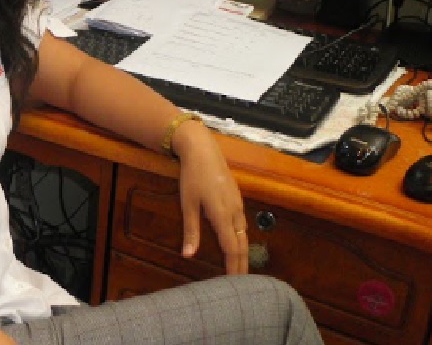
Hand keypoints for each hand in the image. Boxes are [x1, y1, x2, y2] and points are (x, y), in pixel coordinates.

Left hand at [172, 120, 248, 273]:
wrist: (202, 149)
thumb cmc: (192, 176)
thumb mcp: (187, 204)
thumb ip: (190, 230)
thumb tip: (188, 255)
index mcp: (222, 215)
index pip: (232, 248)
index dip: (233, 266)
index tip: (233, 283)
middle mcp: (234, 211)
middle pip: (242, 244)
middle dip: (241, 264)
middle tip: (240, 283)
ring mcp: (238, 203)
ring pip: (244, 233)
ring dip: (242, 251)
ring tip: (239, 267)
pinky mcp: (236, 197)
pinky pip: (242, 223)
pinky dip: (241, 238)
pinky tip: (236, 242)